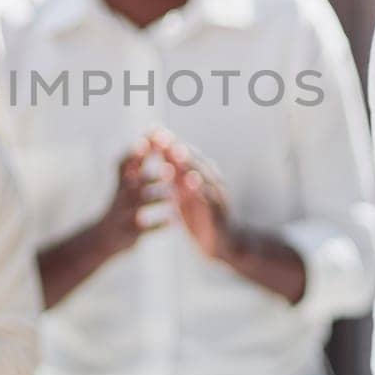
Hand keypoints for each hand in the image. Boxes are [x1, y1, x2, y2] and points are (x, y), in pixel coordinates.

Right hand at [94, 137, 170, 257]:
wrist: (103, 238)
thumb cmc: (119, 205)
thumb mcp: (123, 182)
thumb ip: (135, 161)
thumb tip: (148, 134)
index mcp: (121, 184)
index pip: (125, 164)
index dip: (134, 153)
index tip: (147, 142)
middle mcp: (121, 197)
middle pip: (135, 184)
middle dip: (151, 177)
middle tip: (169, 171)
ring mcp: (125, 215)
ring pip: (141, 206)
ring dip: (157, 199)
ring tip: (172, 197)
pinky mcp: (131, 233)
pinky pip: (146, 229)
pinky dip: (158, 225)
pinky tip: (172, 222)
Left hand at [151, 131, 231, 261]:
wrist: (223, 244)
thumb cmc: (201, 217)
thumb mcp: (184, 195)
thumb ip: (175, 177)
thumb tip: (161, 157)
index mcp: (199, 175)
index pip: (182, 153)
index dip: (167, 142)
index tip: (150, 129)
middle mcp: (209, 180)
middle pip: (191, 159)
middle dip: (175, 147)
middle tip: (160, 135)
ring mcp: (215, 194)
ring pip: (201, 175)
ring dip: (188, 163)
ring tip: (174, 152)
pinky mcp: (217, 212)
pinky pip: (208, 198)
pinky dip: (198, 189)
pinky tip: (190, 181)